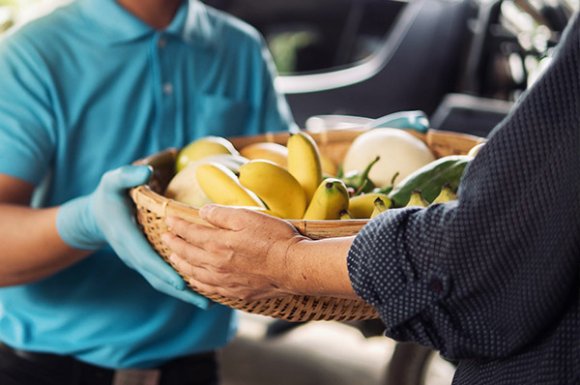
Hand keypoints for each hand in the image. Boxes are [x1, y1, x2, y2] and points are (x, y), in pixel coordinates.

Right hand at [56, 165, 209, 307]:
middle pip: (157, 278)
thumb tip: (146, 172)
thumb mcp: (113, 181)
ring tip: (209, 303)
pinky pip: (163, 277)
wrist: (96, 216)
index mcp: (127, 237)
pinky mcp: (146, 262)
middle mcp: (133, 254)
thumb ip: (127, 176)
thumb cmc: (109, 196)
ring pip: (161, 282)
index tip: (183, 283)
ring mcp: (139, 261)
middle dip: (181, 292)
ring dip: (184, 294)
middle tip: (206, 303)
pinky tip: (202, 290)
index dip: (164, 271)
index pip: (146, 258)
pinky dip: (180, 286)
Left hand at [161, 205, 307, 301]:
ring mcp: (225, 280)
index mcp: (218, 243)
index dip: (177, 225)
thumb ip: (222, 215)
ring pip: (194, 273)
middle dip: (174, 244)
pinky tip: (195, 280)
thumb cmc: (274, 238)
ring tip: (173, 258)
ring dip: (181, 264)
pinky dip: (197, 283)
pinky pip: (208, 289)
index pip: (190, 232)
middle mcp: (216, 264)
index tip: (169, 219)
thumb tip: (202, 212)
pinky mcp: (236, 291)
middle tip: (165, 238)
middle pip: (187, 254)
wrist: (294, 267)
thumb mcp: (247, 217)